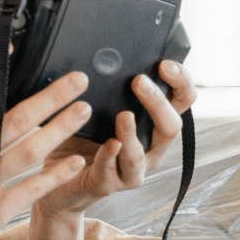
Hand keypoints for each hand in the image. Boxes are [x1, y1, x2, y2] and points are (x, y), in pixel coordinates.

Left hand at [32, 60, 197, 220]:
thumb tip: (102, 55)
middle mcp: (151, 149)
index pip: (182, 102)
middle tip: (139, 81)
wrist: (58, 181)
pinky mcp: (109, 184)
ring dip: (133, 132)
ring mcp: (133, 170)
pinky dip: (110, 155)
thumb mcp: (96, 108)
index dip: (181, 82)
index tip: (166, 64)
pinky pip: (112, 170)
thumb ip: (107, 89)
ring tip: (124, 115)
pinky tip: (108, 143)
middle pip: (171, 127)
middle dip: (158, 102)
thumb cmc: (81, 139)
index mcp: (154, 125)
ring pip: (143, 153)